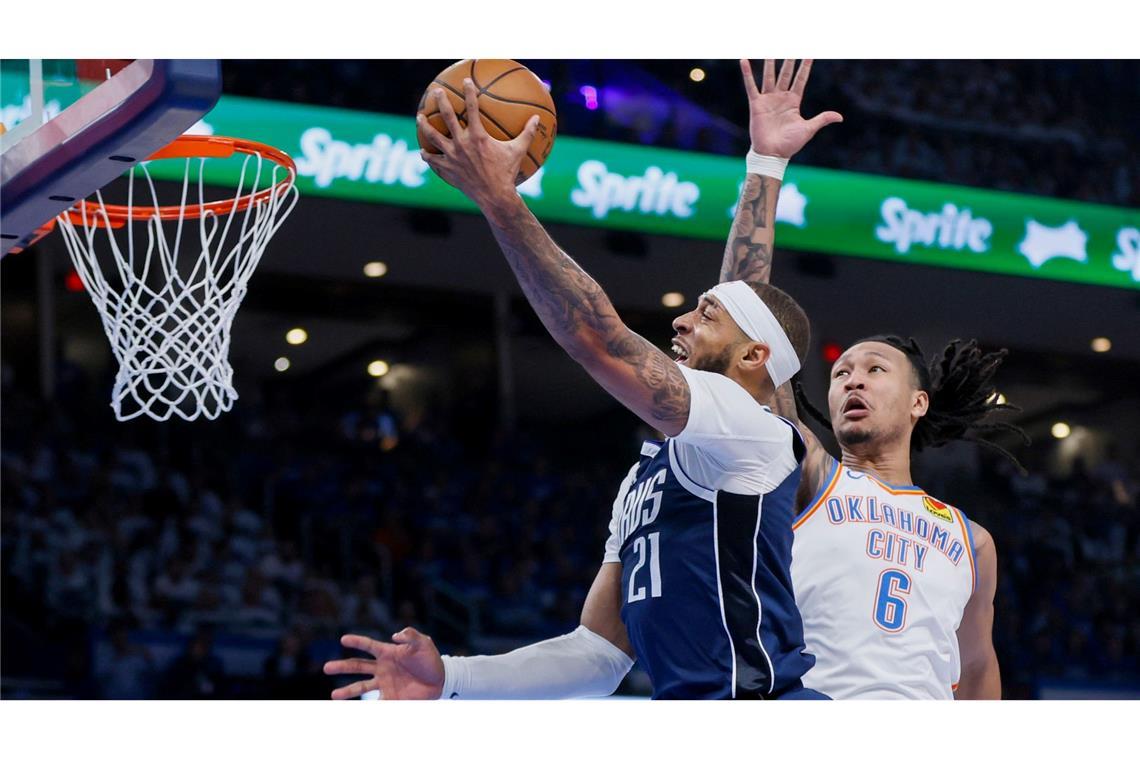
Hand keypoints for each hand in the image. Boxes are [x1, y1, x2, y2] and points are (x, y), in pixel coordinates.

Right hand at [323, 628, 444, 699]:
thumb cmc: (430, 658)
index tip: (343, 639)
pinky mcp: (391, 698)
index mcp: (388, 652)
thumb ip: (411, 636)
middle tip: (326, 667)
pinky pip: (376, 703)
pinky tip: (355, 710)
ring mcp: (385, 684)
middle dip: (342, 667)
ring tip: (334, 695)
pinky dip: (366, 707)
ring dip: (348, 691)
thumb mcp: (423, 643)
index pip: (369, 645)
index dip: (357, 642)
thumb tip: (395, 635)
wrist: (440, 680)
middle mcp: (382, 668)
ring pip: (362, 687)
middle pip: (358, 666)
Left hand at [417, 78, 539, 208]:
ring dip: (425, 125)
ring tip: (420, 117)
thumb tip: (537, 118)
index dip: (469, 92)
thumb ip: (527, 133)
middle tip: (436, 91)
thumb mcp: (518, 151)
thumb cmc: (507, 174)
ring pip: (434, 137)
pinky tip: (422, 152)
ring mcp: (452, 156)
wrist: (495, 197)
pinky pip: (434, 160)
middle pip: (447, 117)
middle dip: (441, 101)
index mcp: (478, 136)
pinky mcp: (447, 169)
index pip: (472, 108)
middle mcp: (462, 143)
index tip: (465, 81)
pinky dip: (427, 155)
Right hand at [740, 59, 842, 158]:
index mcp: (793, 101)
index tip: (809, 53)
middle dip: (789, 59)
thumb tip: (840, 117)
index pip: (800, 79)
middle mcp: (780, 97)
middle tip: (791, 45)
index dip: (805, 66)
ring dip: (769, 62)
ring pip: (769, 76)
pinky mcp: (756, 104)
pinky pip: (751, 86)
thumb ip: (822, 119)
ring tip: (770, 49)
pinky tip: (744, 60)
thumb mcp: (808, 129)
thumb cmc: (790, 144)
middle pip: (786, 73)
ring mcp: (768, 99)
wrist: (772, 154)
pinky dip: (747, 73)